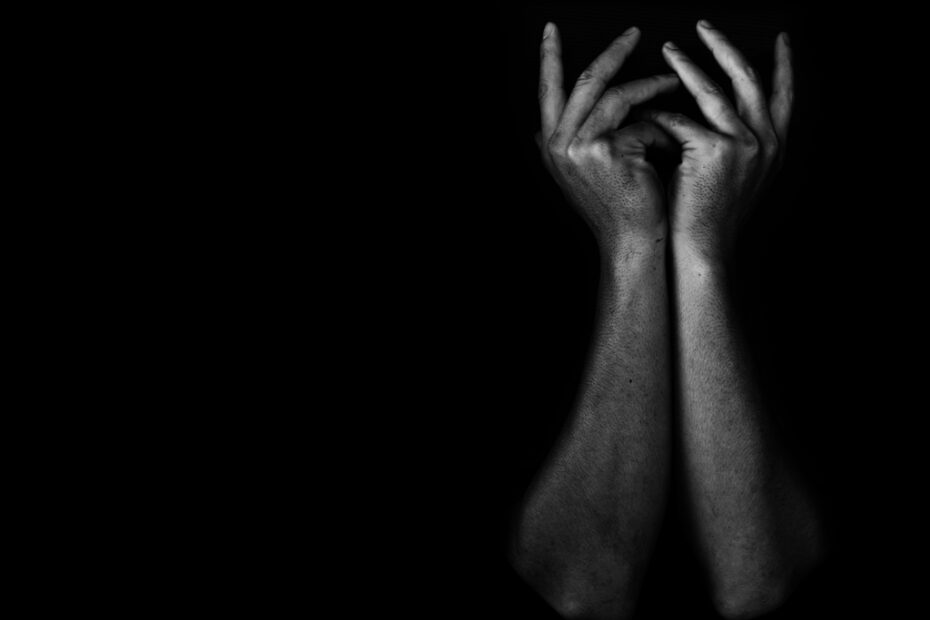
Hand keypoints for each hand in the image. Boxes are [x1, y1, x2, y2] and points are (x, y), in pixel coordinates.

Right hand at [538, 23, 678, 250]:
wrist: (632, 241)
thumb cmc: (619, 206)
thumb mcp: (585, 172)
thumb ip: (575, 142)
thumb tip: (559, 120)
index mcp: (551, 146)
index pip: (547, 91)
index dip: (549, 59)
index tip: (551, 29)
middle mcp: (557, 145)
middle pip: (583, 81)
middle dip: (612, 52)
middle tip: (635, 31)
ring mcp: (577, 147)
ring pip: (616, 95)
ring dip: (650, 85)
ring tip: (674, 80)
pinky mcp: (604, 150)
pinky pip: (641, 119)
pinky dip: (661, 126)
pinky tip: (675, 141)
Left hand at [643, 21, 792, 261]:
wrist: (702, 250)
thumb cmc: (706, 215)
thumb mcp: (732, 175)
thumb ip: (732, 143)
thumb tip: (711, 110)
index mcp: (775, 146)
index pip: (783, 94)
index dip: (783, 64)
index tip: (781, 38)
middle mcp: (768, 141)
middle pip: (750, 77)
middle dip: (726, 46)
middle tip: (705, 24)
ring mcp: (745, 145)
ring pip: (715, 89)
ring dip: (688, 64)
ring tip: (668, 48)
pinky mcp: (716, 152)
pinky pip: (681, 118)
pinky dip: (659, 112)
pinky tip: (642, 108)